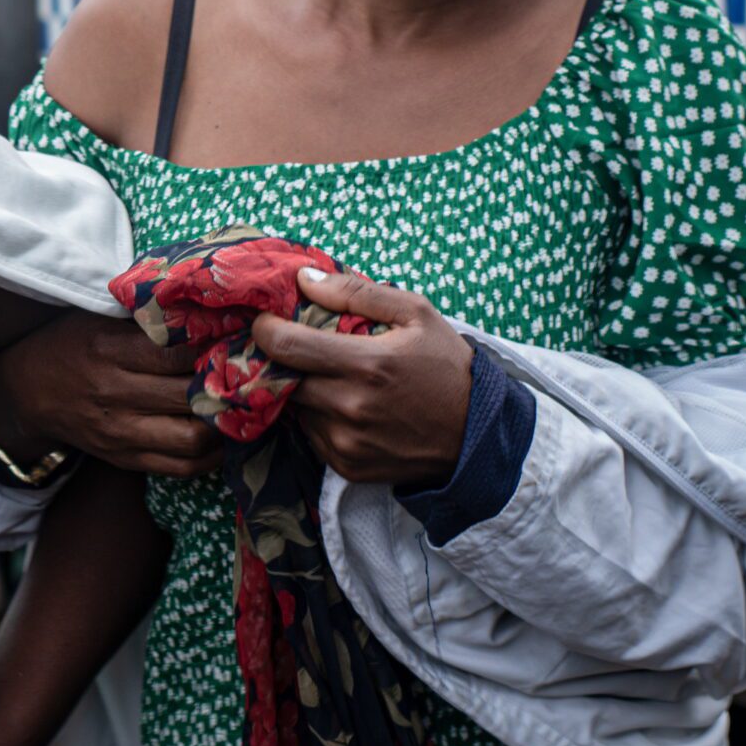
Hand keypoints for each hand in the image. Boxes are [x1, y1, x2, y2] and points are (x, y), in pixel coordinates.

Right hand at [0, 308, 220, 477]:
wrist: (26, 390)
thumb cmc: (69, 342)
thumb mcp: (98, 317)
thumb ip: (145, 316)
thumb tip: (206, 308)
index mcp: (108, 349)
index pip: (176, 352)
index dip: (214, 346)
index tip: (237, 338)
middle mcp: (114, 393)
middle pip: (190, 396)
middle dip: (227, 385)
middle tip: (249, 373)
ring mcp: (119, 432)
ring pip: (192, 438)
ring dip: (224, 424)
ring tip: (239, 405)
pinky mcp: (124, 459)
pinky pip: (181, 467)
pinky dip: (210, 456)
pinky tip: (222, 436)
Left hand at [251, 267, 472, 485]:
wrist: (480, 434)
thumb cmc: (446, 366)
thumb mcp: (416, 314)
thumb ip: (356, 291)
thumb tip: (304, 279)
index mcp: (366, 364)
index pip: (285, 345)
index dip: (266, 329)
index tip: (267, 321)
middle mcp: (350, 406)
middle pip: (283, 377)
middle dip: (284, 360)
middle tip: (299, 348)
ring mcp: (346, 441)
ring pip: (295, 407)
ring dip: (303, 390)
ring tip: (332, 378)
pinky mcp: (347, 466)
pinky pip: (310, 435)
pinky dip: (318, 418)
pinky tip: (345, 406)